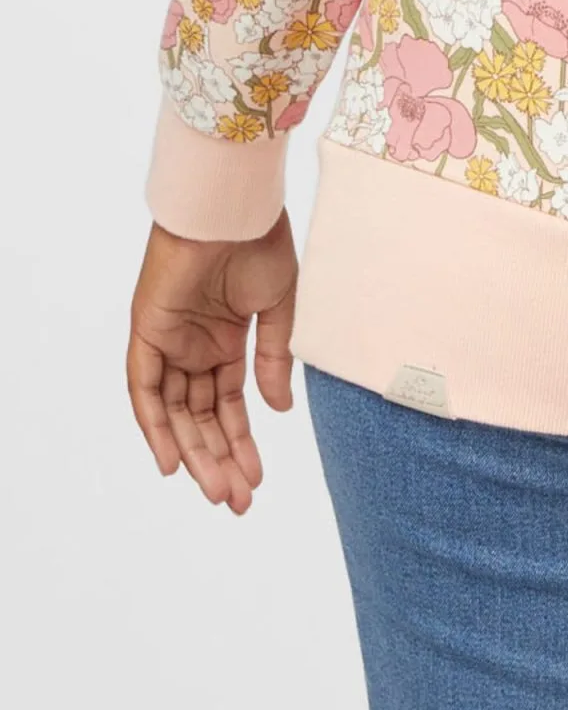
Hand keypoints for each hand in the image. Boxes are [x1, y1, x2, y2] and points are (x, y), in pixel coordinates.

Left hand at [126, 215, 298, 514]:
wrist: (234, 209)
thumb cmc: (261, 244)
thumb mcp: (280, 308)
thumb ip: (275, 360)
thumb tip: (277, 409)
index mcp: (227, 340)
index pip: (228, 405)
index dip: (241, 443)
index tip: (257, 479)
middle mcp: (195, 347)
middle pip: (200, 418)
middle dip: (219, 460)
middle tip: (239, 500)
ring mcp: (170, 342)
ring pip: (175, 413)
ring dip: (194, 453)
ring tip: (219, 490)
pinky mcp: (148, 333)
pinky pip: (144, 390)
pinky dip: (154, 426)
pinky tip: (171, 462)